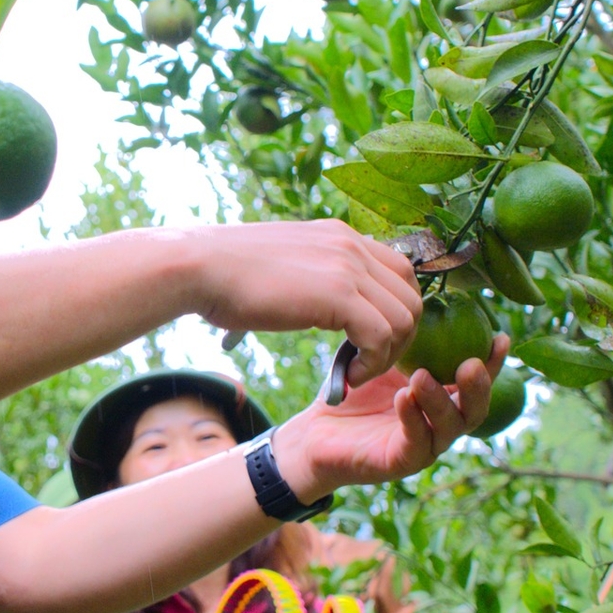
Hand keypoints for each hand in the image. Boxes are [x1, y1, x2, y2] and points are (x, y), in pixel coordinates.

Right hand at [184, 221, 421, 383]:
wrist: (200, 268)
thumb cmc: (228, 276)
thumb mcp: (286, 266)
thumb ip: (314, 275)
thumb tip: (320, 301)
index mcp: (341, 236)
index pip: (400, 271)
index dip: (395, 311)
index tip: (370, 341)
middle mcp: (352, 245)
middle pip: (412, 296)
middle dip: (400, 338)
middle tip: (369, 363)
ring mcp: (348, 267)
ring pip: (405, 318)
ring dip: (387, 355)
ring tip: (355, 372)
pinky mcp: (338, 294)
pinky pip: (382, 335)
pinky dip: (372, 363)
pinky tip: (347, 376)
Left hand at [273, 334, 508, 497]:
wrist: (318, 430)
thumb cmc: (355, 390)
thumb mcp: (384, 357)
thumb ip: (407, 336)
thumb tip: (423, 292)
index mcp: (445, 397)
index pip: (478, 381)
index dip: (494, 362)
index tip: (500, 337)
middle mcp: (441, 423)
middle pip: (476, 409)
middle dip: (479, 387)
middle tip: (470, 363)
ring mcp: (424, 445)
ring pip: (448, 427)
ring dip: (439, 400)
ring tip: (422, 376)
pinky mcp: (400, 461)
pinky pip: (415, 442)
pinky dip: (412, 418)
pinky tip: (403, 397)